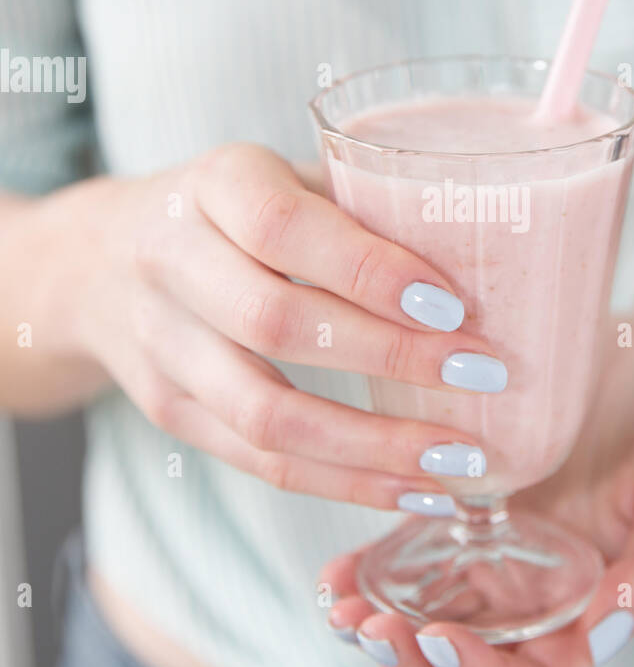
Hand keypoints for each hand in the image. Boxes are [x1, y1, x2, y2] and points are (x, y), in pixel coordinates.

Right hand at [56, 143, 502, 504]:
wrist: (100, 262)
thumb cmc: (236, 211)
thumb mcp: (288, 177)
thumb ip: (367, 203)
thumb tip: (499, 246)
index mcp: (214, 184)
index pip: (284, 228)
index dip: (370, 271)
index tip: (455, 306)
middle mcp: (172, 262)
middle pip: (276, 325)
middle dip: (391, 358)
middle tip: (484, 376)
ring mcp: (164, 347)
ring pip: (266, 414)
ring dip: (374, 446)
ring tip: (461, 457)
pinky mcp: (171, 412)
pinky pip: (260, 462)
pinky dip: (345, 483)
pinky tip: (414, 489)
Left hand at [322, 336, 633, 666]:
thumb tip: (609, 633)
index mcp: (594, 617)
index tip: (441, 637)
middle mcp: (537, 603)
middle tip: (369, 629)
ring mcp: (496, 562)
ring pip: (426, 626)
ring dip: (379, 632)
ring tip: (337, 606)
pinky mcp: (465, 514)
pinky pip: (408, 562)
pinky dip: (370, 575)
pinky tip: (335, 570)